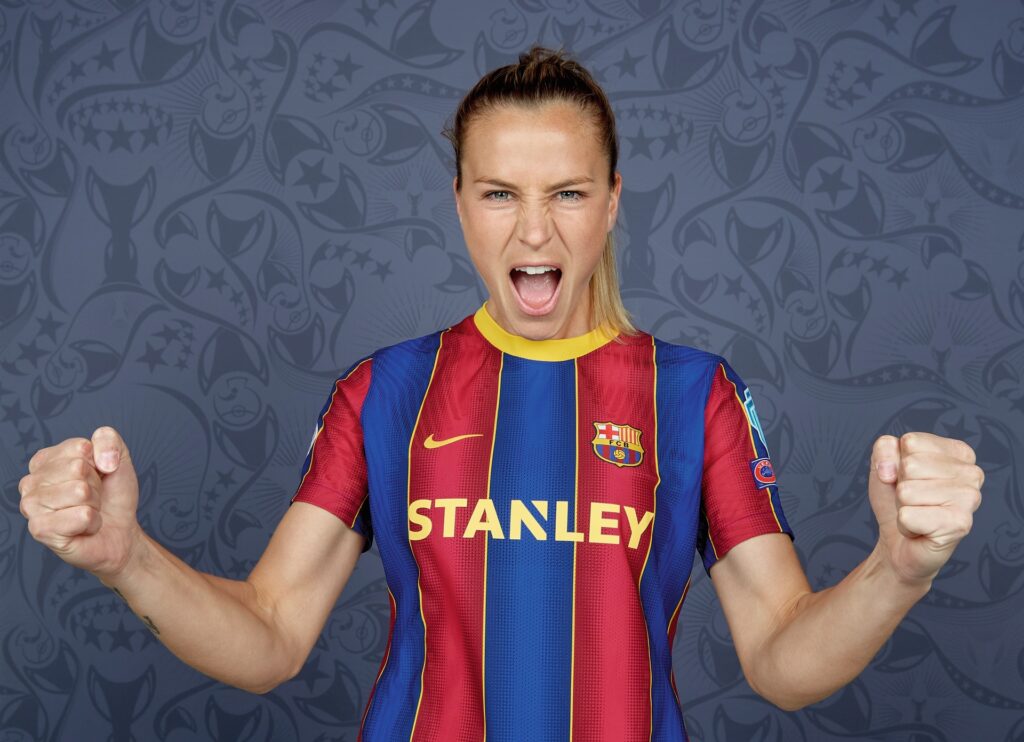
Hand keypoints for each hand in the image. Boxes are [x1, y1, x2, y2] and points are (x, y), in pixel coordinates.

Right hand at [19, 426, 142, 579]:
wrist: (120, 531)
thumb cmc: (112, 495)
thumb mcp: (118, 458)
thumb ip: (108, 439)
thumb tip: (102, 460)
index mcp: (45, 459)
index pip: (80, 448)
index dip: (98, 463)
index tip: (96, 476)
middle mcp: (31, 481)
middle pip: (78, 468)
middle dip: (96, 485)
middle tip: (92, 498)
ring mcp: (31, 506)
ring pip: (80, 491)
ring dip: (94, 504)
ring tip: (87, 511)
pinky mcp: (40, 529)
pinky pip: (82, 515)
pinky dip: (93, 522)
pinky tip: (83, 527)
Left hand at [867, 432, 983, 587]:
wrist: (899, 543)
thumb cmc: (897, 500)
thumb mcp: (884, 464)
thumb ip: (884, 447)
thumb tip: (890, 469)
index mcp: (959, 452)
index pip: (911, 442)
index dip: (897, 462)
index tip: (909, 479)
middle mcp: (972, 473)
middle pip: (909, 466)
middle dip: (901, 486)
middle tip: (914, 501)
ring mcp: (970, 498)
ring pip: (907, 491)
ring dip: (903, 506)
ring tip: (918, 513)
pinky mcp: (960, 524)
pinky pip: (907, 516)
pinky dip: (905, 525)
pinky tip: (920, 529)